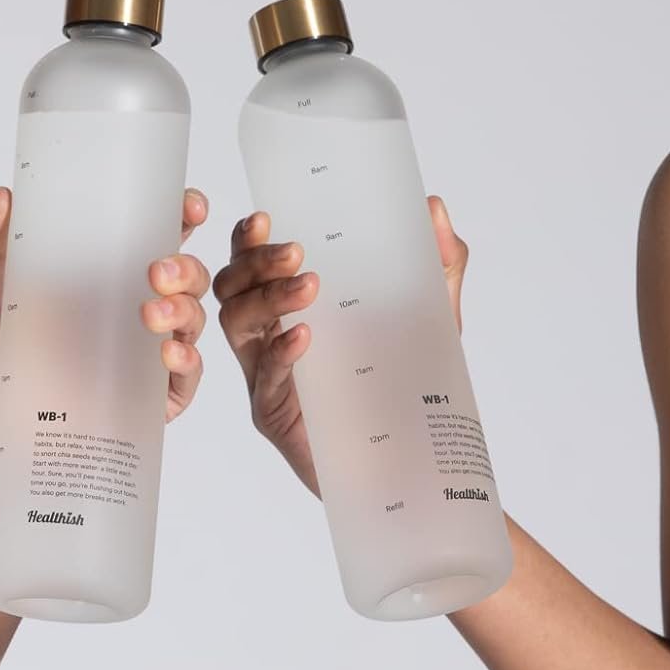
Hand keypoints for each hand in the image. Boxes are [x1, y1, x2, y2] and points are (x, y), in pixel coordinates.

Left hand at [0, 186, 212, 420]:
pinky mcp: (164, 393)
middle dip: (185, 266)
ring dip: (182, 309)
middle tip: (155, 273)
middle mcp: (149, 306)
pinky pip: (190, 372)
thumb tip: (4, 196)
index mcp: (121, 273)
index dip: (184, 215)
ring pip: (195, 318)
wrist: (12, 421)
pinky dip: (185, 358)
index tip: (187, 207)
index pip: (166, 234)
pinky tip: (165, 353)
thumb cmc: (15, 353)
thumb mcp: (0, 291)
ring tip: (151, 314)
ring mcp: (160, 349)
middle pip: (192, 274)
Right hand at [212, 195, 468, 496]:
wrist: (411, 462)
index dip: (247, 239)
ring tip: (310, 288)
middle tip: (296, 252)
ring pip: (235, 324)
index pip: (251, 262)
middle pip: (231, 287)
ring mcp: (266, 377)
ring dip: (266, 298)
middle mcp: (269, 338)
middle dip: (254, 262)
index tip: (265, 217)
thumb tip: (434, 207)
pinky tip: (305, 336)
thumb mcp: (432, 317)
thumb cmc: (407, 385)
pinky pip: (264, 378)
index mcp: (291, 308)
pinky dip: (281, 352)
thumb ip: (439, 264)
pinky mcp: (274, 414)